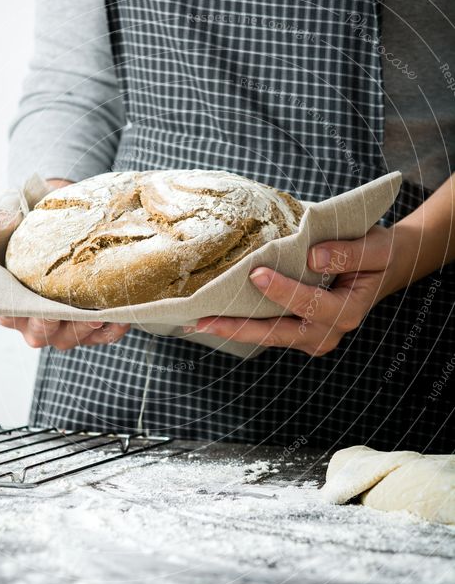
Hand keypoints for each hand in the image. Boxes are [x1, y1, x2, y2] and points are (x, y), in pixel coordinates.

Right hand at [0, 178, 130, 349]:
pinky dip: (110, 331)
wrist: (76, 231)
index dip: (22, 312)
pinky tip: (121, 319)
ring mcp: (61, 329)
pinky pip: (100, 337)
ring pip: (68, 339)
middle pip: (39, 332)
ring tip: (97, 315)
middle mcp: (33, 321)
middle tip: (68, 311)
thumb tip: (2, 219)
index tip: (38, 303)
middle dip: (54, 324)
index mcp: (12, 302)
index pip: (10, 314)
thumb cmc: (39, 230)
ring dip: (83, 329)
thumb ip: (2, 221)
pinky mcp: (89, 331)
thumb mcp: (17, 219)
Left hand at [191, 225, 410, 356]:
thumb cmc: (378, 254)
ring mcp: (311, 336)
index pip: (310, 303)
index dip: (283, 290)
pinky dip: (241, 323)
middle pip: (278, 333)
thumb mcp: (374, 247)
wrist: (386, 266)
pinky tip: (213, 315)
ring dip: (233, 329)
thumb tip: (313, 257)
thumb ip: (347, 253)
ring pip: (267, 336)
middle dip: (239, 327)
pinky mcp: (298, 332)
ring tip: (196, 322)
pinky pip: (267, 330)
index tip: (257, 272)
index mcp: (347, 311)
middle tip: (203, 319)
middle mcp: (327, 332)